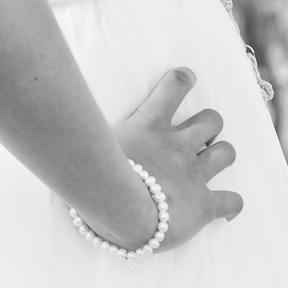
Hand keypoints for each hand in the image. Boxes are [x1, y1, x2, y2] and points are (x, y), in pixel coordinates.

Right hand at [95, 66, 241, 251]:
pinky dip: (232, 205)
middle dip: (208, 126)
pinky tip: (227, 209)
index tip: (187, 78)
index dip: (183, 79)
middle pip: (211, 120)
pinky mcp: (204, 205)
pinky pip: (231, 201)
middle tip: (196, 138)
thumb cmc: (93, 175)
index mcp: (151, 126)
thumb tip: (55, 110)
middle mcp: (178, 145)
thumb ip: (85, 125)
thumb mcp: (89, 138)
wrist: (119, 209)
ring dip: (222, 154)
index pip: (175, 85)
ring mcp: (194, 174)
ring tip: (213, 161)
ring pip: (227, 152)